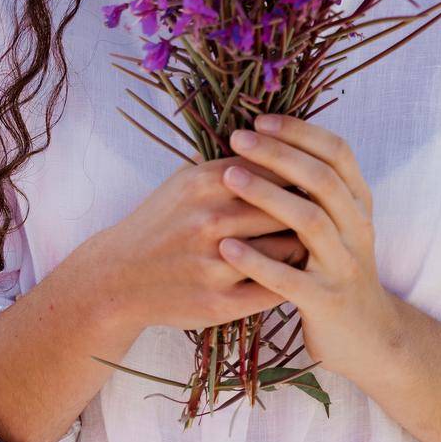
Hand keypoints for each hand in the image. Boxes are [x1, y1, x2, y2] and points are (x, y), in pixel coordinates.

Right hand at [98, 154, 308, 333]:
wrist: (119, 277)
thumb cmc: (160, 223)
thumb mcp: (183, 181)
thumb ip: (227, 161)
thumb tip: (276, 138)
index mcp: (205, 182)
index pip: (275, 168)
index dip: (297, 175)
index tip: (310, 181)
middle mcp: (211, 219)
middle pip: (288, 207)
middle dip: (306, 210)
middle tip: (321, 214)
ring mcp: (216, 263)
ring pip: (288, 248)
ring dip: (303, 246)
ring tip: (310, 244)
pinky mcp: (220, 302)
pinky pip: (275, 288)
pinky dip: (289, 280)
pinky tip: (292, 274)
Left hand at [219, 114, 399, 379]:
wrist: (367, 340)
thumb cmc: (333, 269)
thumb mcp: (334, 224)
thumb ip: (311, 188)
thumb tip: (265, 138)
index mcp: (359, 203)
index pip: (337, 152)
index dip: (299, 131)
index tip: (259, 119)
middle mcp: (358, 229)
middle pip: (322, 179)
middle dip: (278, 153)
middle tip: (238, 138)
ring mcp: (344, 266)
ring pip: (310, 220)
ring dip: (267, 194)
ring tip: (228, 177)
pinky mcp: (326, 302)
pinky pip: (290, 278)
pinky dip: (258, 260)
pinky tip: (227, 247)